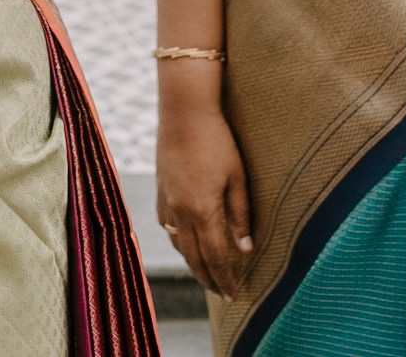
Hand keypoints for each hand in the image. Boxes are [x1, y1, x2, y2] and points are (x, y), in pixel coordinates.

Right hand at [154, 93, 252, 296]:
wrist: (183, 112)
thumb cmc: (217, 141)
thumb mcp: (237, 177)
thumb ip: (241, 215)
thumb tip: (245, 248)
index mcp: (202, 210)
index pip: (215, 257)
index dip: (224, 279)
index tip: (233, 295)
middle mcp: (180, 211)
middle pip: (193, 257)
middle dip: (208, 278)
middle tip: (222, 294)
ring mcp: (166, 201)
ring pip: (178, 244)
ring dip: (192, 263)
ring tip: (206, 274)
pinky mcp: (160, 190)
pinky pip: (167, 227)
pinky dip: (179, 242)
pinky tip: (187, 244)